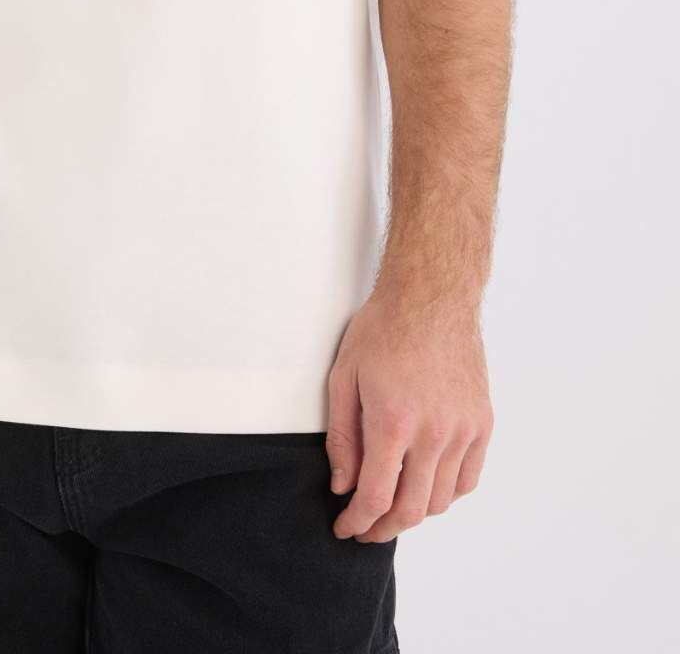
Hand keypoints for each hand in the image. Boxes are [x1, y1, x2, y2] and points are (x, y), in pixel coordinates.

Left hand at [325, 291, 493, 542]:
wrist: (431, 296)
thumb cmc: (383, 329)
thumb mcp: (344, 377)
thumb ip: (342, 438)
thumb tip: (343, 485)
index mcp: (393, 421)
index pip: (376, 496)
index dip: (358, 522)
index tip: (345, 528)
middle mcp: (434, 433)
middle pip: (411, 509)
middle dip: (382, 527)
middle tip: (364, 528)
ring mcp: (463, 430)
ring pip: (442, 500)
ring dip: (414, 512)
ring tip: (392, 505)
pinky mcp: (482, 423)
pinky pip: (468, 479)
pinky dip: (446, 493)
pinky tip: (426, 485)